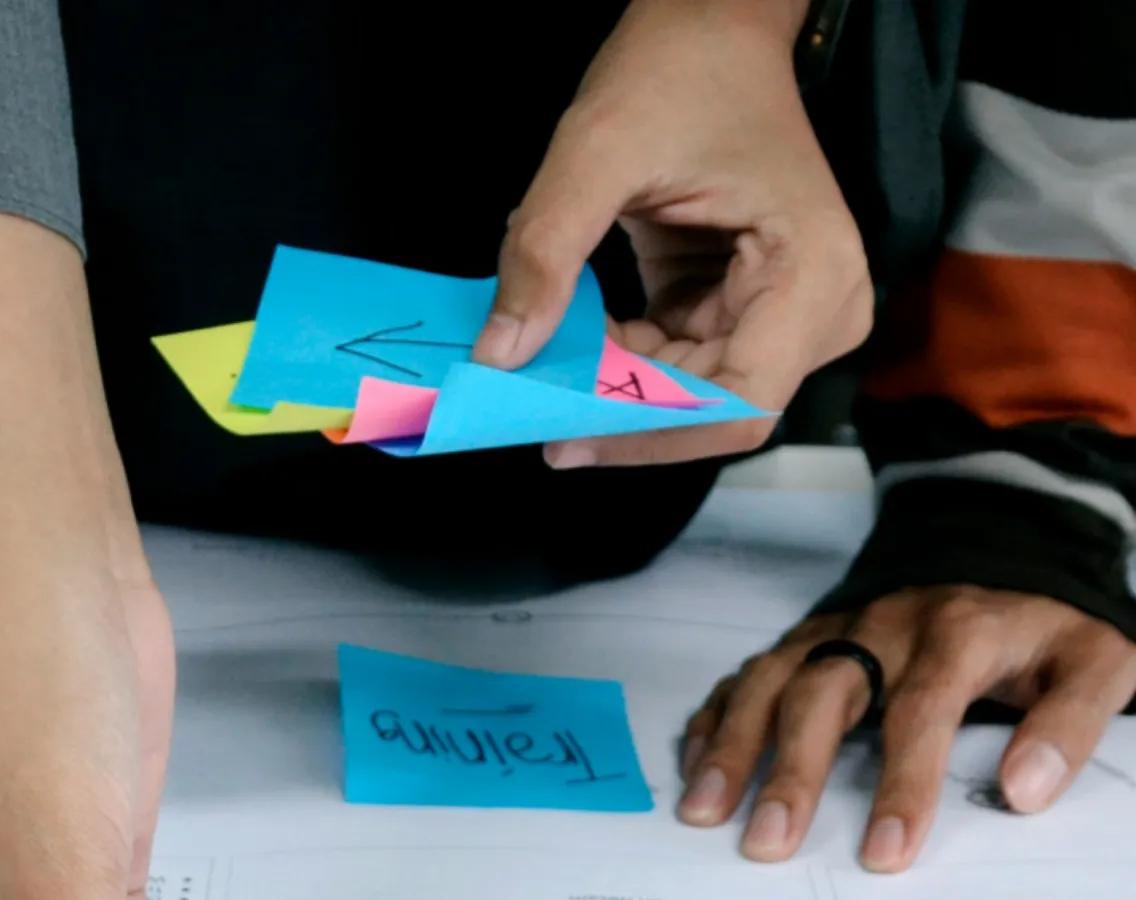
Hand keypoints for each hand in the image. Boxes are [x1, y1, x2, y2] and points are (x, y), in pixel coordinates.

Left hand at [472, 0, 870, 465]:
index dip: (648, 435)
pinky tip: (576, 334)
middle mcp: (819, 310)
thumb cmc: (679, 67)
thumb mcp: (596, 150)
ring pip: (687, 399)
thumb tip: (501, 354)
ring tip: (546, 356)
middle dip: (620, 410)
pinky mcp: (743, 315)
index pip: (735, 406)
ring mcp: (786, 318)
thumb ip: (545, 252)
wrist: (711, 25)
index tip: (566, 437)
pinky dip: (620, 362)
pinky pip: (676, 369)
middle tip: (532, 400)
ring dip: (613, 387)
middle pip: (710, 411)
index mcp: (812, 275)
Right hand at [678, 586, 1135, 869]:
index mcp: (959, 633)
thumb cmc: (1046, 624)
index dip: (903, 784)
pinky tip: (694, 768)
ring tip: (703, 812)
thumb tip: (1024, 791)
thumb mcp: (1098, 659)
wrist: (1006, 540)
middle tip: (767, 845)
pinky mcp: (806, 638)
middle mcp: (883, 627)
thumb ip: (1072, 722)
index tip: (885, 856)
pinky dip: (714, 719)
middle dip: (790, 772)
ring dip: (731, 747)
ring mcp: (835, 630)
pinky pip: (747, 674)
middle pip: (822, 693)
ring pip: (769, 680)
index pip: (922, 709)